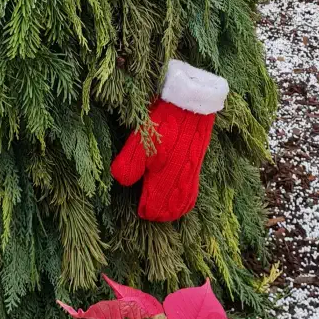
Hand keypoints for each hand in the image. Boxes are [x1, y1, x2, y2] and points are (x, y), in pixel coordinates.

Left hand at [110, 60, 227, 221]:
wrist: (190, 105)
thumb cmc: (162, 123)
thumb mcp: (139, 141)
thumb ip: (129, 164)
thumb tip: (122, 182)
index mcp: (165, 178)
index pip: (155, 207)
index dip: (145, 210)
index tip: (138, 209)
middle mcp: (180, 180)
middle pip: (171, 209)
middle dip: (159, 213)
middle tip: (147, 212)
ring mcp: (190, 174)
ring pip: (183, 202)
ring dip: (172, 210)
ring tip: (161, 211)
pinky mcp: (196, 165)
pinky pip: (192, 192)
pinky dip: (185, 201)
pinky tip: (178, 198)